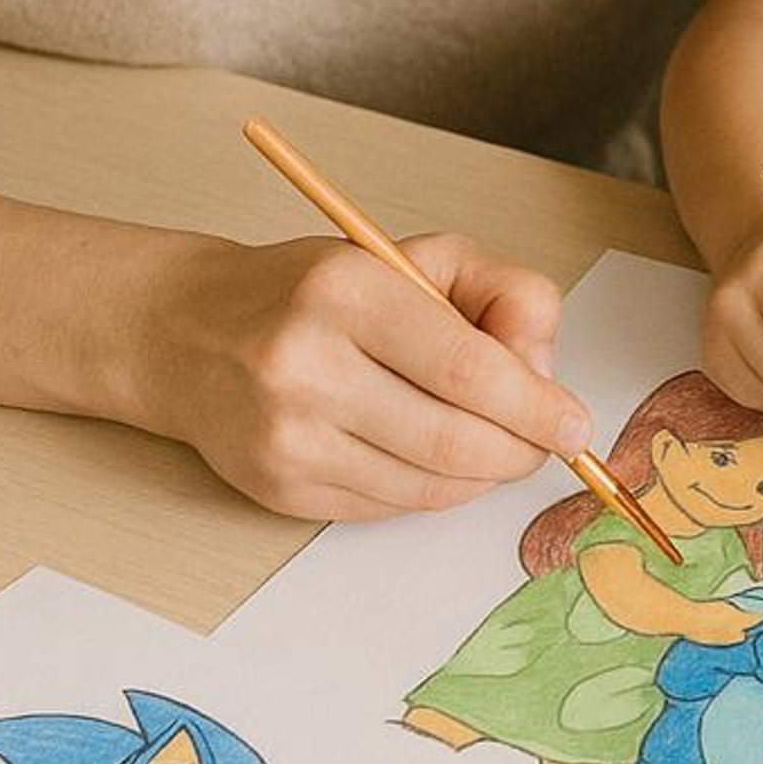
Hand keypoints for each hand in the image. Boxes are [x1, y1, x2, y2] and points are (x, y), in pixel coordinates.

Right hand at [148, 233, 588, 519]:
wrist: (188, 333)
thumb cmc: (313, 292)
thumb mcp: (410, 256)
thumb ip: (500, 293)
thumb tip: (546, 374)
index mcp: (344, 291)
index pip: (466, 367)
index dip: (535, 406)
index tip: (574, 424)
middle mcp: (305, 366)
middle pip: (454, 439)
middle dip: (519, 450)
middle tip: (542, 442)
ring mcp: (287, 436)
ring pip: (429, 485)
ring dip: (481, 474)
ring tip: (487, 442)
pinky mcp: (277, 489)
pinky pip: (390, 507)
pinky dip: (430, 488)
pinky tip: (425, 453)